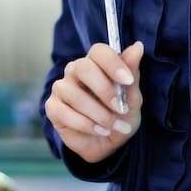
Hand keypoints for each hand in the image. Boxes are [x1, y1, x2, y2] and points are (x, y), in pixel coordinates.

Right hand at [44, 40, 142, 163]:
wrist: (109, 144)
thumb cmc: (120, 116)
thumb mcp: (132, 98)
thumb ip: (132, 73)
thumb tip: (138, 47)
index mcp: (95, 64)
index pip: (98, 51)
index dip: (112, 63)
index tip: (128, 80)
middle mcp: (75, 72)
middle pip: (82, 67)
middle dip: (104, 90)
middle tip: (120, 108)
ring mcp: (61, 89)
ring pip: (74, 94)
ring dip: (99, 114)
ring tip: (113, 126)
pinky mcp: (52, 108)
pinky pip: (64, 112)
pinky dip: (86, 125)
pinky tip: (100, 131)